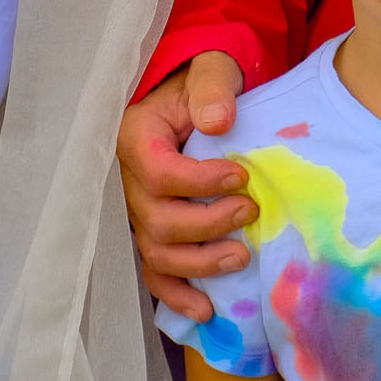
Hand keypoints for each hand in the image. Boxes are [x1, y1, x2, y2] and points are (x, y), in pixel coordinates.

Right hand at [118, 51, 253, 321]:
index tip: (240, 176)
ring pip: (156, 253)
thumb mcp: (209, 69)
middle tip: (251, 211)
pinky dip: (177, 294)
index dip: (198, 182)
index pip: (157, 172)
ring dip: (199, 264)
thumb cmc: (202, 82)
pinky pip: (155, 271)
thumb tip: (218, 123)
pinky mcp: (153, 229)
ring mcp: (138, 209)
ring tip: (241, 257)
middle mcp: (128, 179)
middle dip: (207, 224)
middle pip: (156, 221)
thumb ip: (213, 89)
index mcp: (135, 137)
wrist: (194, 95)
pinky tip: (206, 311)